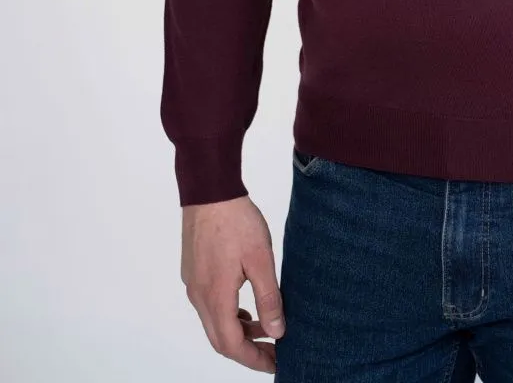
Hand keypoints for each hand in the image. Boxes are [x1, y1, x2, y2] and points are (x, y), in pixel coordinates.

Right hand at [181, 194, 284, 372]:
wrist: (209, 190)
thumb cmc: (236, 221)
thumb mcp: (261, 259)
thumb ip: (269, 298)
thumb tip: (277, 331)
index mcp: (215, 297)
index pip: (232, 345)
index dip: (254, 359)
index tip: (275, 364)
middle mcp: (199, 296)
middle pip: (220, 339)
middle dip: (247, 350)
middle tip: (273, 352)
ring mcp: (193, 285)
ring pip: (213, 322)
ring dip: (238, 332)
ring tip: (265, 329)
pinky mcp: (193, 272)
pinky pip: (209, 306)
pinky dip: (228, 315)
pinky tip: (245, 308)